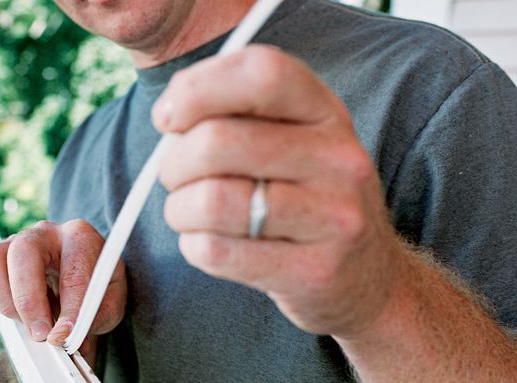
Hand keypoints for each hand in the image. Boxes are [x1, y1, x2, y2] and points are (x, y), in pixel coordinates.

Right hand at [0, 220, 126, 356]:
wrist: (82, 276)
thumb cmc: (95, 286)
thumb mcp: (110, 301)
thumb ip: (94, 317)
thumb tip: (64, 336)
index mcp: (80, 237)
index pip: (73, 269)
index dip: (69, 307)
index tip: (63, 334)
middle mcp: (45, 232)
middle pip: (22, 252)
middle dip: (28, 300)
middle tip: (40, 333)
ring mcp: (15, 239)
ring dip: (4, 299)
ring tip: (24, 319)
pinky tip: (6, 304)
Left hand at [153, 45, 404, 336]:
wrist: (366, 273)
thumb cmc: (303, 196)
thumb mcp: (289, 138)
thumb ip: (234, 112)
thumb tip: (170, 114)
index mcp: (325, 111)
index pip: (260, 72)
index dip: (196, 89)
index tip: (168, 118)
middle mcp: (338, 158)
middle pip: (218, 141)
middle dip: (174, 163)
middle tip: (176, 178)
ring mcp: (334, 217)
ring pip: (212, 201)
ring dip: (179, 210)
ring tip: (190, 214)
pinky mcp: (315, 270)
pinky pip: (217, 251)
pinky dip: (193, 246)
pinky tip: (209, 242)